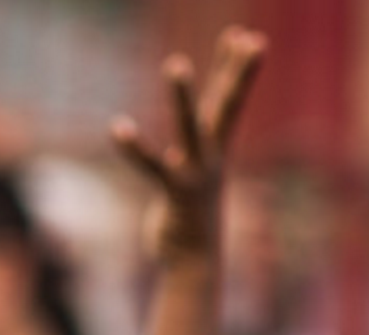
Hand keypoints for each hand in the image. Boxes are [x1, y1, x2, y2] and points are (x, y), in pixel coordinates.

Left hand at [112, 27, 265, 264]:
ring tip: (176, 63)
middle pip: (229, 105)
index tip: (247, 37)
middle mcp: (213, 156)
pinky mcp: (175, 193)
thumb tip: (187, 132)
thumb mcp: (198, 174)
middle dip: (238, 72)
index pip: (231, 100)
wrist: (196, 263)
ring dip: (183, 96)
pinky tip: (118, 127)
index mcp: (217, 149)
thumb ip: (194, 147)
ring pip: (189, 127)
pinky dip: (136, 149)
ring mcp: (197, 173)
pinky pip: (153, 166)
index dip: (238, 68)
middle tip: (250, 39)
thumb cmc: (191, 215)